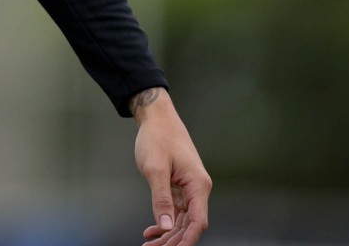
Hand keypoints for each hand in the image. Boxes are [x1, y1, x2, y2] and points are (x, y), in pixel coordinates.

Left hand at [131, 88, 209, 245]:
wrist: (156, 116)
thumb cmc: (158, 135)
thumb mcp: (155, 168)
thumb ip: (161, 199)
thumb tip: (166, 226)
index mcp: (198, 184)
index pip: (198, 221)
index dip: (187, 240)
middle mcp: (197, 188)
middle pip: (189, 224)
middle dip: (173, 240)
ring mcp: (189, 187)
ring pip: (181, 219)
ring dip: (167, 234)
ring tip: (150, 245)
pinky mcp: (179, 185)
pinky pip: (175, 209)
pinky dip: (164, 220)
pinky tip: (153, 231)